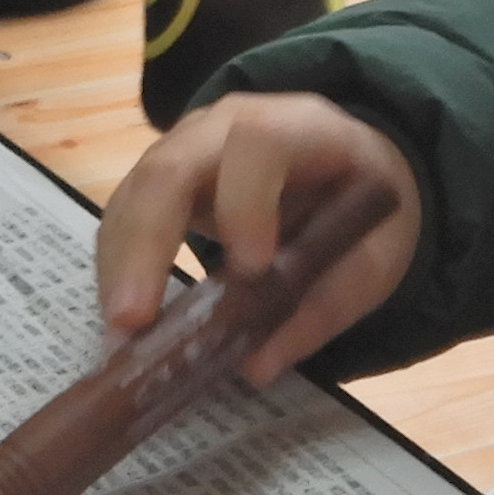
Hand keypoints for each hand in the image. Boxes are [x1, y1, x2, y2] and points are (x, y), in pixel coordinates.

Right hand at [90, 91, 423, 380]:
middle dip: (145, 245)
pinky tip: (125, 320)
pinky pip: (124, 216)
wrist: (345, 163)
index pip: (258, 144)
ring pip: (133, 194)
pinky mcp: (157, 180)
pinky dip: (118, 270)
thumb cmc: (364, 204)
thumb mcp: (375, 254)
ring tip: (122, 335)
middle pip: (169, 168)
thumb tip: (255, 366)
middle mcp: (225, 127)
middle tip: (133, 320)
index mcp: (298, 129)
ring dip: (120, 267)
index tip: (251, 268)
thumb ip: (325, 306)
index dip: (246, 202)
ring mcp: (182, 149)